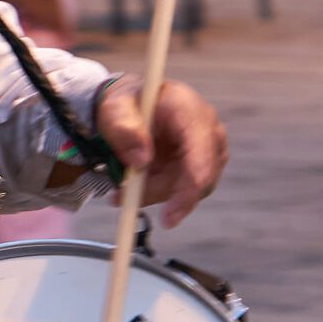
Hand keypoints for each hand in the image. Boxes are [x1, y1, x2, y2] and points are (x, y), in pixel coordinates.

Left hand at [95, 76, 227, 226]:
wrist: (132, 105)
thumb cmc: (125, 104)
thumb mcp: (114, 109)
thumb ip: (124, 129)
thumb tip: (142, 161)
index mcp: (189, 110)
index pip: (201, 154)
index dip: (188, 188)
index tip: (168, 217)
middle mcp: (208, 130)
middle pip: (197, 177)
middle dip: (159, 192)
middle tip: (123, 197)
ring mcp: (209, 149)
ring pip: (188, 188)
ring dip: (153, 192)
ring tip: (122, 187)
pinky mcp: (202, 164)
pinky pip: (183, 189)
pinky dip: (156, 192)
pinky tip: (132, 187)